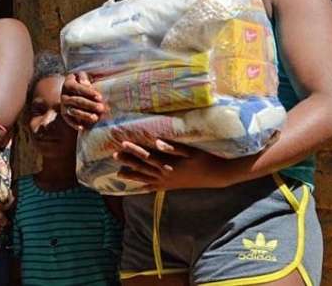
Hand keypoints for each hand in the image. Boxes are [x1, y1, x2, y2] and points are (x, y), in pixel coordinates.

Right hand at [60, 72, 106, 129]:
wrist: (70, 91)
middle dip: (90, 105)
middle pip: (77, 101)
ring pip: (74, 111)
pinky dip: (74, 124)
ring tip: (95, 118)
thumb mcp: (81, 76)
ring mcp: (64, 106)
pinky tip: (82, 128)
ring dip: (84, 115)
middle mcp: (64, 96)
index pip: (77, 87)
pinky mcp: (64, 114)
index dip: (88, 92)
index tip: (100, 97)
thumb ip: (83, 78)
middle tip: (101, 108)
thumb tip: (86, 84)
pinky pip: (69, 120)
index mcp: (68, 84)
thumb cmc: (80, 82)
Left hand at [115, 141, 230, 190]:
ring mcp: (168, 182)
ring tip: (118, 174)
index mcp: (169, 165)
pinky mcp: (172, 186)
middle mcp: (166, 175)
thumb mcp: (191, 150)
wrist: (216, 176)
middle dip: (128, 161)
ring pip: (146, 179)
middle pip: (143, 168)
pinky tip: (138, 189)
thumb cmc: (205, 159)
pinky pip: (156, 188)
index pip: (148, 156)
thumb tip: (157, 142)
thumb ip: (173, 147)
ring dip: (132, 176)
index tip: (123, 144)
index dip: (135, 150)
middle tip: (114, 155)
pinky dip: (146, 188)